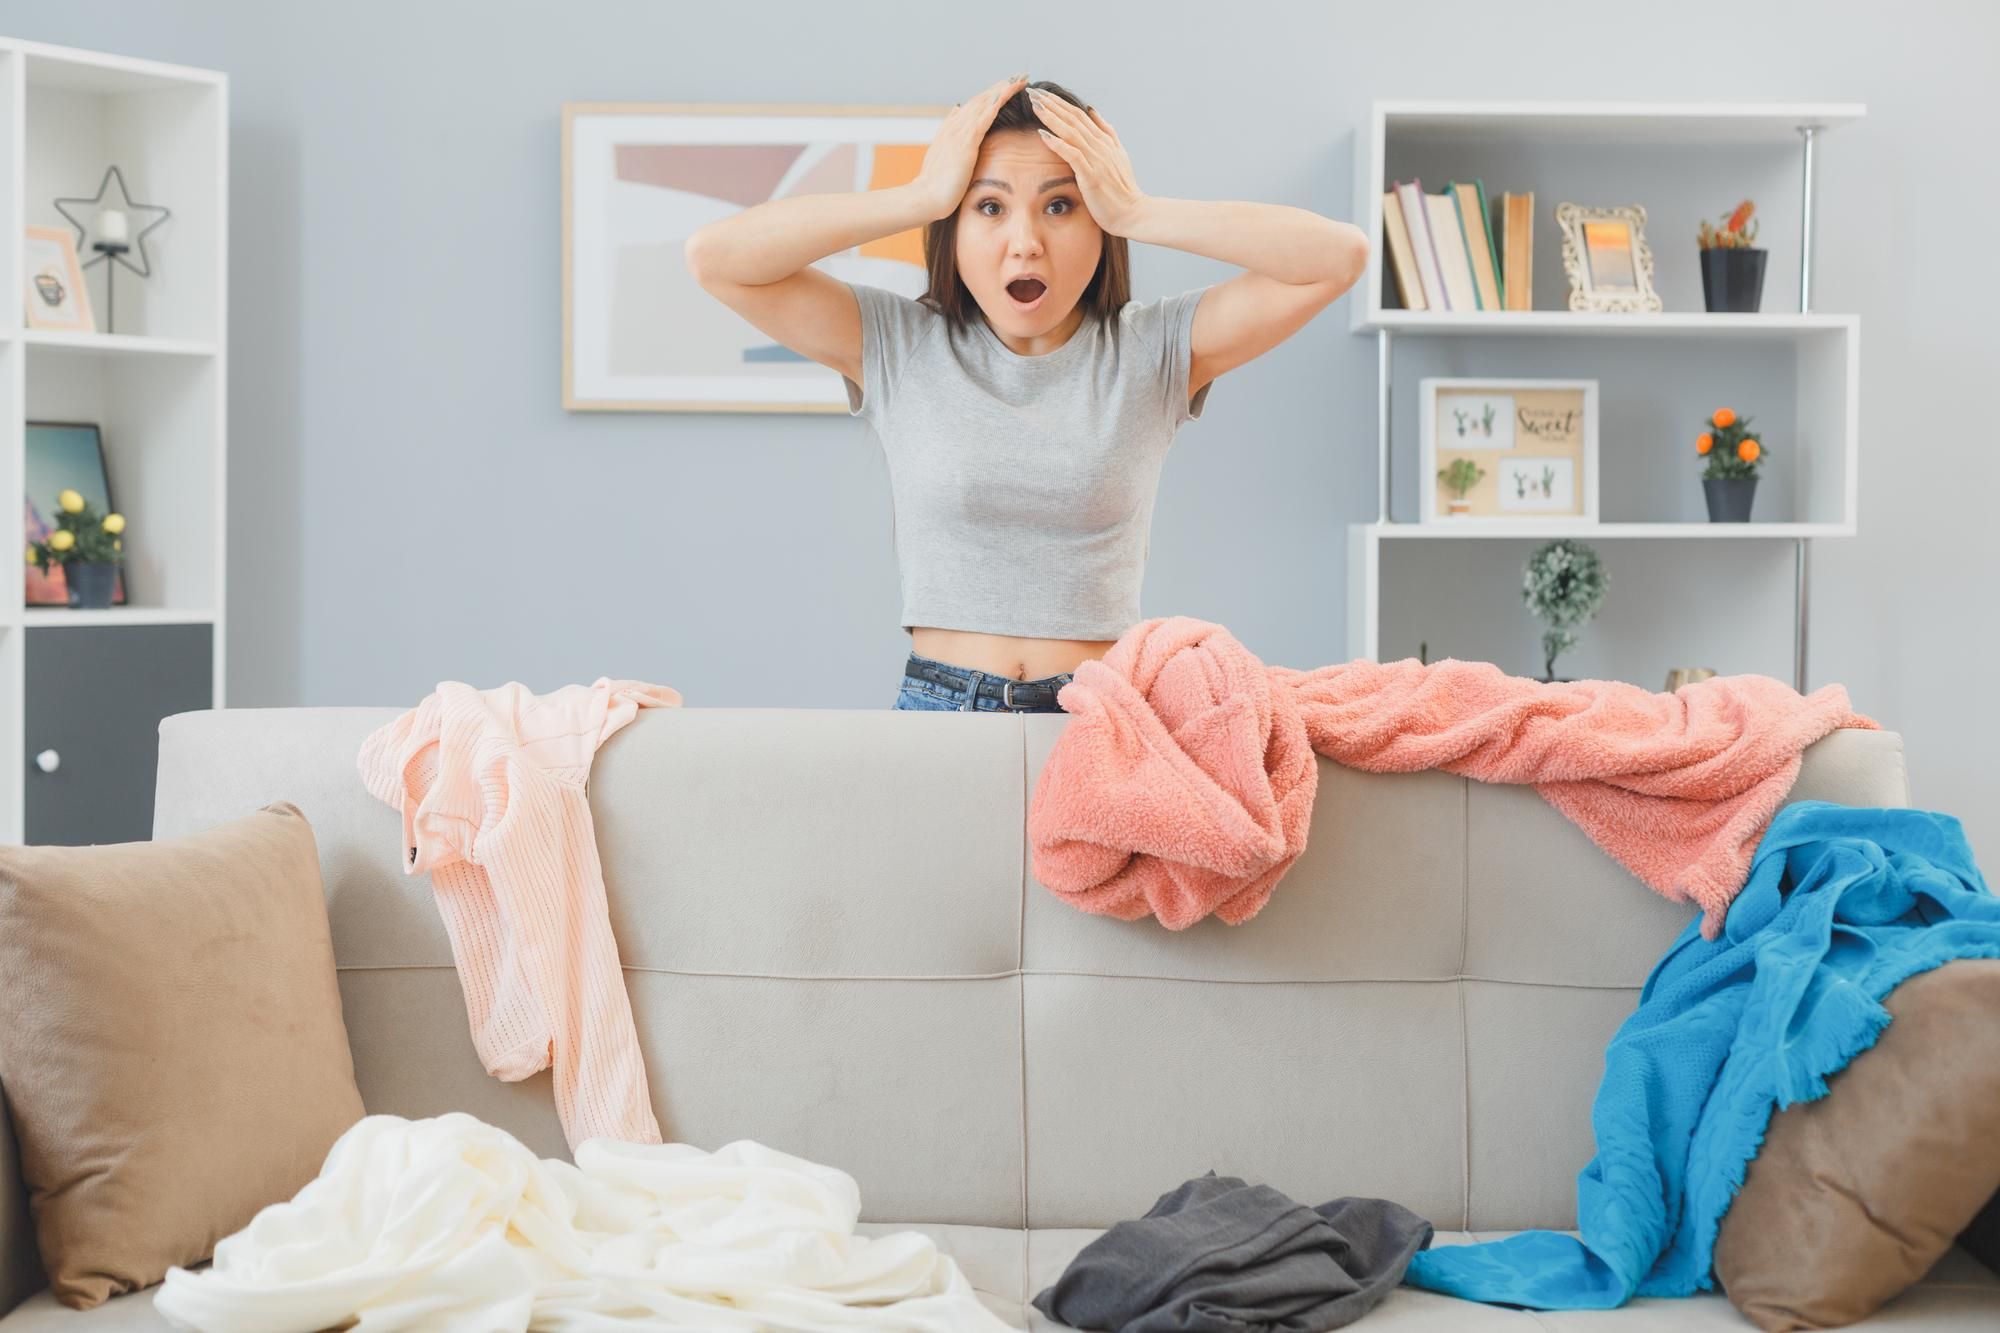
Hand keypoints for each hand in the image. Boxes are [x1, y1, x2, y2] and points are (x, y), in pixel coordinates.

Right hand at [913, 74, 1027, 220]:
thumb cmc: (936, 183)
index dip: (992, 94)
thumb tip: (955, 110)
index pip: (976, 105)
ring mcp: (960, 132)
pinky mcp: (965, 142)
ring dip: (1004, 89)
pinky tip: (1008, 93)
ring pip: (985, 103)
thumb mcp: (943, 153)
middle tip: (1021, 75)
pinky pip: (984, 117)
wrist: (926, 197)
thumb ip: (949, 131)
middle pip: (982, 98)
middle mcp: (956, 124)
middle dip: (1002, 85)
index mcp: (953, 128)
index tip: (1008, 85)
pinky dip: (996, 103)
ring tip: (1021, 79)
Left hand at [1026, 90, 1146, 236]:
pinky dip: (1058, 143)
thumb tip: (1092, 110)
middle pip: (1073, 119)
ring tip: (1035, 105)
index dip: (1060, 103)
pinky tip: (1043, 134)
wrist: (1133, 214)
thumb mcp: (1118, 155)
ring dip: (1052, 117)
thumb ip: (1106, 132)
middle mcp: (1100, 146)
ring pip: (1071, 132)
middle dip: (1052, 104)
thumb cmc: (1123, 190)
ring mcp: (1097, 159)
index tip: (1042, 94)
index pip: (1078, 116)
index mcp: (1104, 141)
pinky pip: (1073, 154)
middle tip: (1033, 92)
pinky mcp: (1092, 175)